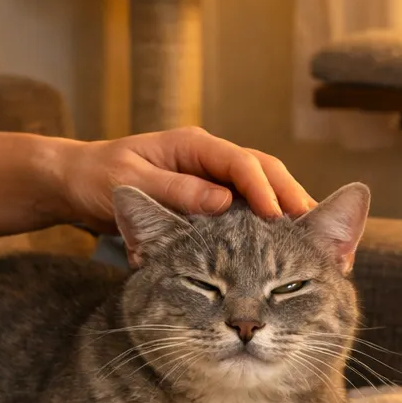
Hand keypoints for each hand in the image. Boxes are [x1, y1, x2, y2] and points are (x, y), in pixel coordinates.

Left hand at [0, 127, 314, 242]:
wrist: (74, 184)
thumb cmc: (95, 179)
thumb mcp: (126, 183)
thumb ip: (173, 193)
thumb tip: (222, 201)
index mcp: (193, 146)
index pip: (241, 163)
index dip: (263, 190)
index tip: (280, 217)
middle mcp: (210, 160)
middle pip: (267, 176)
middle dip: (296, 205)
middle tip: (327, 239)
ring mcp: (214, 180)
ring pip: (267, 194)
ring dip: (293, 220)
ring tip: (327, 252)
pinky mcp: (213, 202)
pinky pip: (252, 213)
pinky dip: (275, 233)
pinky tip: (295, 257)